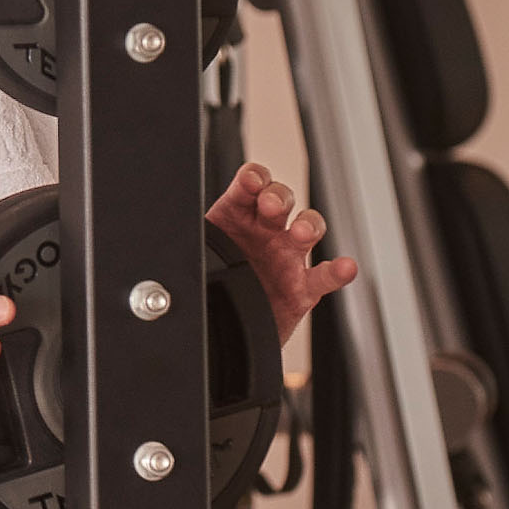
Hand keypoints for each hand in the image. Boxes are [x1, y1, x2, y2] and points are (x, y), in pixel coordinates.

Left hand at [208, 162, 357, 343]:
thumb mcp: (197, 257)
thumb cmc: (213, 285)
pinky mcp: (303, 288)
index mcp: (237, 217)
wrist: (224, 329)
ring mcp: (287, 257)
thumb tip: (164, 247)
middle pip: (281, 199)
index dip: (253, 178)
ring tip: (300, 233)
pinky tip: (345, 266)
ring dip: (307, 224)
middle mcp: (265, 231)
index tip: (250, 181)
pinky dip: (338, 271)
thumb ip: (193, 246)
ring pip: (307, 227)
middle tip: (271, 205)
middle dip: (278, 196)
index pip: (249, 186)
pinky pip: (324, 276)